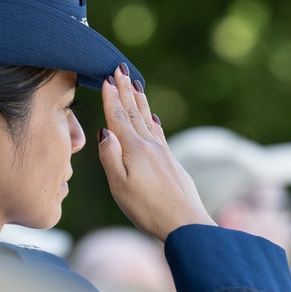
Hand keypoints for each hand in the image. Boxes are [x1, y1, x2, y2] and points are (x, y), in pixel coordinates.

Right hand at [97, 64, 214, 240]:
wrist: (186, 224)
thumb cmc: (147, 209)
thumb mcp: (119, 186)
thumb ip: (110, 157)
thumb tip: (104, 131)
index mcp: (133, 149)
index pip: (118, 117)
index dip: (112, 97)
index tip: (107, 77)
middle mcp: (150, 145)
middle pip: (134, 112)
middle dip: (125, 90)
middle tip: (120, 68)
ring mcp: (163, 153)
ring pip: (147, 120)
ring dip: (139, 100)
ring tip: (135, 84)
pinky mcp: (171, 162)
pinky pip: (159, 133)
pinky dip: (152, 120)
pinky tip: (152, 117)